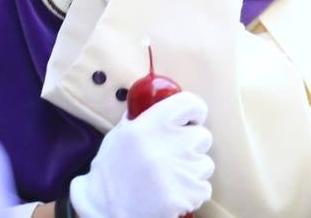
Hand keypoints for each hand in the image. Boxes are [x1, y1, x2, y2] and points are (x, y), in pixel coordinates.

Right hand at [69, 91, 213, 217]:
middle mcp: (170, 143)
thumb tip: (157, 103)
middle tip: (174, 155)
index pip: (190, 103)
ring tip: (170, 178)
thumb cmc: (112, 169)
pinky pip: (203, 188)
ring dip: (192, 170)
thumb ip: (142, 118)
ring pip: (205, 164)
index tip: (191, 120)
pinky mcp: (187, 195)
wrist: (105, 208)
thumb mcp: (121, 133)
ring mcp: (181, 170)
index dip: (194, 111)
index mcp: (153, 123)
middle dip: (192, 145)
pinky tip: (172, 193)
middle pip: (203, 136)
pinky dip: (192, 193)